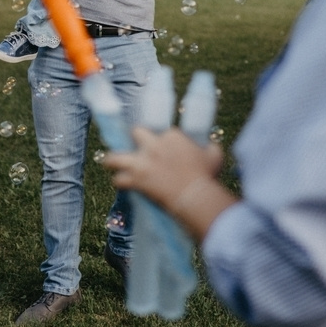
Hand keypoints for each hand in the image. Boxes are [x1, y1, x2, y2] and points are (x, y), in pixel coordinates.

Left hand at [104, 127, 224, 212]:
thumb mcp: (214, 156)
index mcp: (171, 135)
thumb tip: (212, 146)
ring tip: (110, 162)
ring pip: (116, 156)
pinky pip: (119, 179)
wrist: (193, 195)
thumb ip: (212, 147)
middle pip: (136, 132)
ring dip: (112, 160)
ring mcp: (142, 162)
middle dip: (135, 139)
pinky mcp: (136, 179)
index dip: (160, 139)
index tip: (162, 147)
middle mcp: (154, 144)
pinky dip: (119, 182)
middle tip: (137, 148)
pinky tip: (121, 184)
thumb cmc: (206, 175)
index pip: (161, 131)